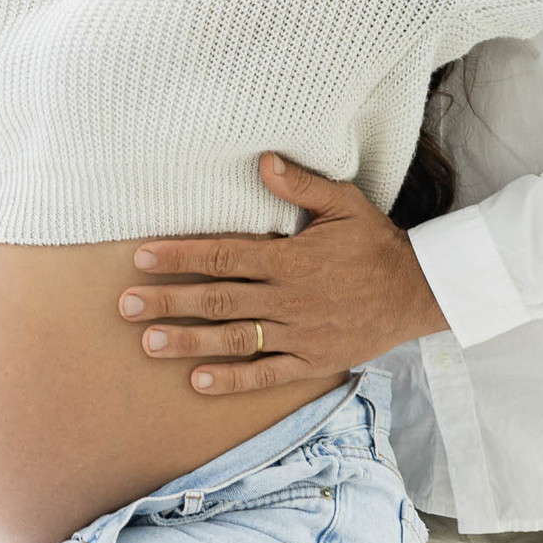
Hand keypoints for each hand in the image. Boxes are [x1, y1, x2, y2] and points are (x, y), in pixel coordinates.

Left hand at [116, 153, 450, 393]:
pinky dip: (231, 380)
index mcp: (291, 257)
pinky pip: (265, 373)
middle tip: (125, 306)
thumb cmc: (375, 243)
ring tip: (148, 344)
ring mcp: (298, 333)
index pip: (224, 255)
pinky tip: (197, 381)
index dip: (181, 256)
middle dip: (169, 301)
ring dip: (189, 342)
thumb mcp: (345, 203)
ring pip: (234, 339)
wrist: (417, 292)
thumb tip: (263, 161)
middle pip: (218, 299)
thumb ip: (302, 185)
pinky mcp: (310, 361)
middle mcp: (289, 297)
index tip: (142, 257)